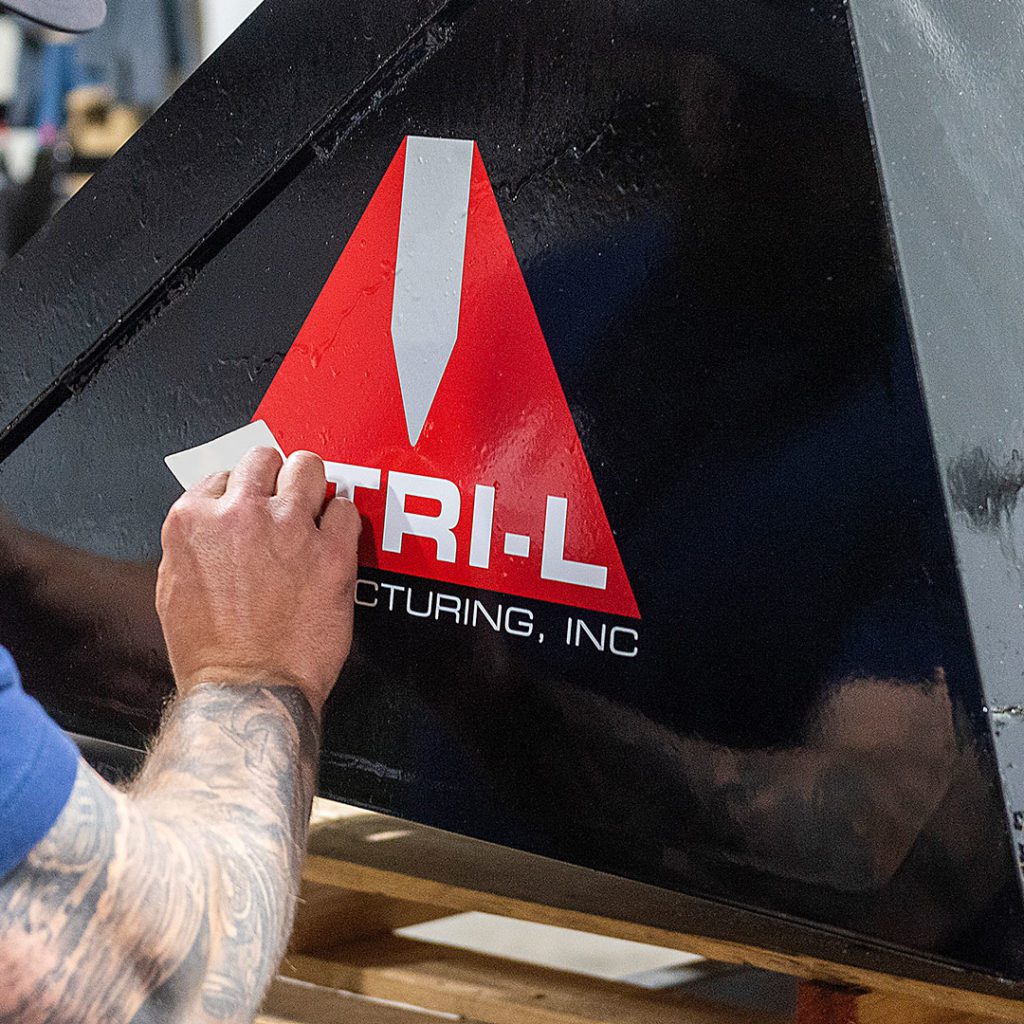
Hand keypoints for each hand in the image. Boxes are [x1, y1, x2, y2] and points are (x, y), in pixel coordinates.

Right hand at [156, 447, 359, 712]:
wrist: (247, 689)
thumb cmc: (210, 652)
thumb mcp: (173, 586)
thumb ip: (194, 542)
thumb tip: (212, 522)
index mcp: (193, 520)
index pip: (223, 476)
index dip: (241, 492)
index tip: (252, 507)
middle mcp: (240, 513)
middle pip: (265, 459)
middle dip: (275, 477)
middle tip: (285, 498)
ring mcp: (289, 528)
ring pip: (309, 468)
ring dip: (312, 485)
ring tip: (315, 504)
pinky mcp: (331, 551)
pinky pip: (346, 509)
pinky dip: (342, 520)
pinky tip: (336, 538)